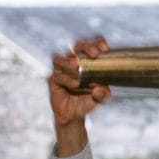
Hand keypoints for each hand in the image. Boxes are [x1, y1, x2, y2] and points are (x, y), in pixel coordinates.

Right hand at [49, 37, 111, 154]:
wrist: (74, 115)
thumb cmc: (87, 101)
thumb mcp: (101, 98)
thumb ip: (103, 94)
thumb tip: (99, 89)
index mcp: (87, 61)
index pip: (91, 47)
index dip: (97, 43)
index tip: (104, 48)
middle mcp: (74, 62)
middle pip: (77, 46)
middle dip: (85, 47)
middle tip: (93, 54)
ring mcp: (62, 70)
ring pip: (61, 58)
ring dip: (69, 61)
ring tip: (77, 67)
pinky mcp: (54, 80)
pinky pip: (58, 76)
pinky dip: (67, 79)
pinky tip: (75, 84)